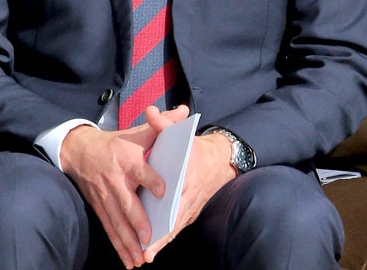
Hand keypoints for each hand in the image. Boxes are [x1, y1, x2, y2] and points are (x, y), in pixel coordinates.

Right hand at [60, 105, 187, 267]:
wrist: (80, 151)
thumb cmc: (118, 141)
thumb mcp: (138, 130)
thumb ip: (163, 123)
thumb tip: (185, 111)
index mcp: (127, 159)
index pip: (140, 170)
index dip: (151, 179)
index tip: (163, 190)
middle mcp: (115, 180)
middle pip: (127, 203)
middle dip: (138, 222)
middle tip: (149, 237)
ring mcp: (105, 196)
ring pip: (118, 222)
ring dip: (128, 241)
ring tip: (140, 257)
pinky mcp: (100, 207)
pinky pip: (109, 229)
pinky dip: (118, 245)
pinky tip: (128, 260)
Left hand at [142, 121, 239, 259]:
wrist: (220, 161)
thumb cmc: (195, 148)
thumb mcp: (181, 132)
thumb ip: (163, 124)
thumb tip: (150, 112)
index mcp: (189, 172)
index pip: (178, 187)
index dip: (168, 200)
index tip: (156, 212)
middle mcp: (192, 192)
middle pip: (176, 215)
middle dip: (162, 233)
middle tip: (147, 249)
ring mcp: (192, 205)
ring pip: (175, 226)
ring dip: (162, 242)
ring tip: (146, 256)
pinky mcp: (190, 213)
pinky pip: (176, 228)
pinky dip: (165, 240)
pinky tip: (152, 251)